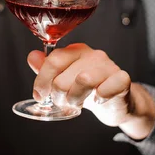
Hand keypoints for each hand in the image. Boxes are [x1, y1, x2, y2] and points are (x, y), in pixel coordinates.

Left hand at [28, 43, 154, 139]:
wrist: (117, 102)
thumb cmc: (89, 90)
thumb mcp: (64, 79)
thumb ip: (47, 69)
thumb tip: (32, 57)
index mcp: (76, 51)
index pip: (53, 60)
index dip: (42, 82)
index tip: (40, 95)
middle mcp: (92, 55)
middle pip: (63, 78)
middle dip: (59, 96)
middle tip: (65, 101)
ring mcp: (108, 66)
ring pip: (83, 80)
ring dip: (75, 99)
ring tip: (78, 103)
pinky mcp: (122, 79)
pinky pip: (106, 88)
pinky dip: (99, 99)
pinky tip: (99, 100)